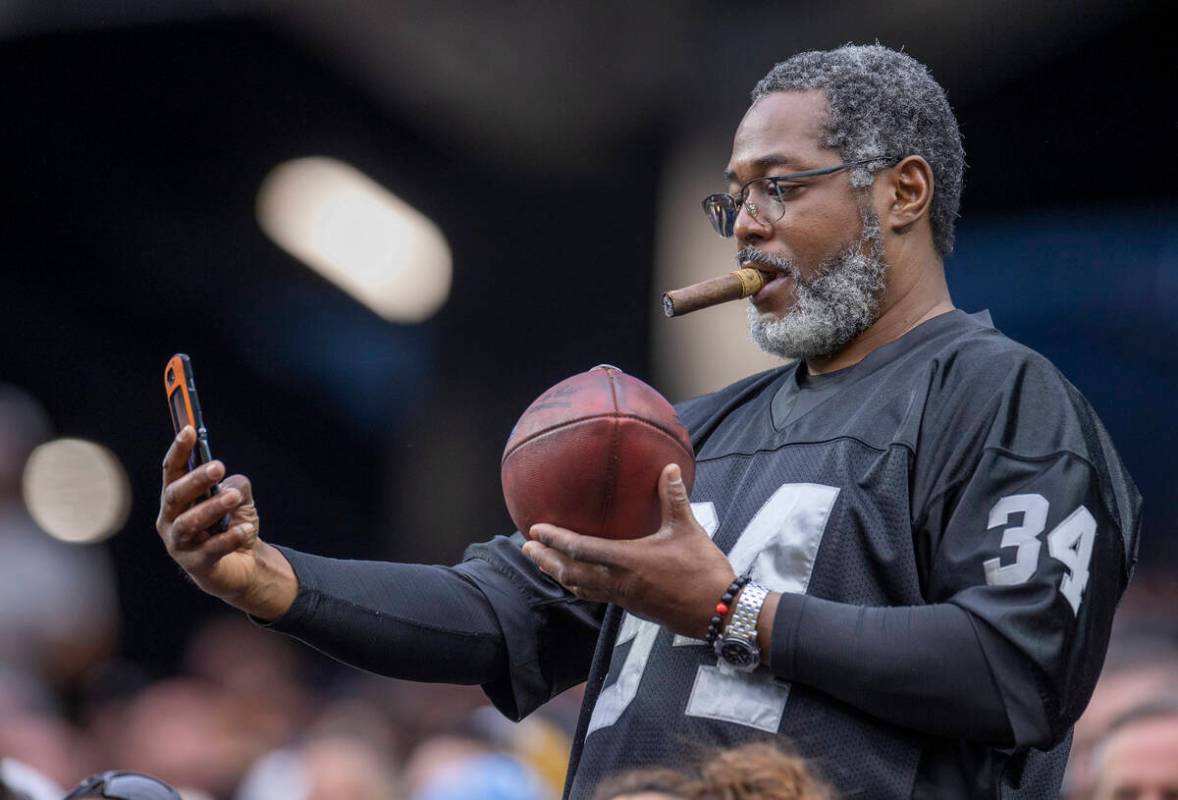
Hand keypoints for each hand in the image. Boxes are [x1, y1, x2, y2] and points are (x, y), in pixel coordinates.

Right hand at [156, 426, 295, 619]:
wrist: (240, 567)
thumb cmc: (232, 526)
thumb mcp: (238, 500)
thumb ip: (235, 486)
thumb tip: (232, 482)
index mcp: (177, 499)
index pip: (171, 471)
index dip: (179, 450)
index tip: (190, 430)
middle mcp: (171, 519)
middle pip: (176, 495)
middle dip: (196, 479)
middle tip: (219, 466)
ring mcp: (179, 544)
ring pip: (189, 522)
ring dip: (212, 507)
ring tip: (233, 497)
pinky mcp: (195, 564)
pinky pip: (210, 550)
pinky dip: (228, 538)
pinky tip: (245, 529)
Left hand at [522, 463, 735, 638]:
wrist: (717, 610)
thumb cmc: (703, 569)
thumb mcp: (689, 528)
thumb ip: (674, 497)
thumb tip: (669, 467)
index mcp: (628, 561)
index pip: (581, 549)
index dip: (555, 539)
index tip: (535, 529)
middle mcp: (619, 581)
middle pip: (570, 573)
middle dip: (545, 560)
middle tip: (526, 547)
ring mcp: (622, 596)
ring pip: (580, 587)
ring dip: (557, 574)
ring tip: (541, 562)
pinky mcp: (630, 605)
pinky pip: (594, 594)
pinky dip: (577, 585)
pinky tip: (575, 578)